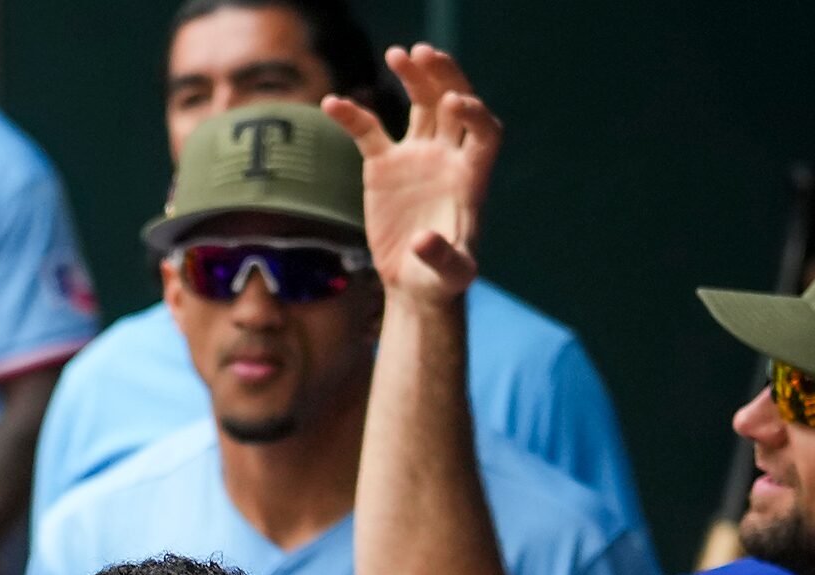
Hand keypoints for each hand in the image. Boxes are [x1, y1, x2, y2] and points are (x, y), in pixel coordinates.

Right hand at [325, 44, 497, 304]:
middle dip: (444, 77)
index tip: (456, 102)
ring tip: (397, 52)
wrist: (415, 282)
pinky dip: (352, 115)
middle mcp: (449, 157)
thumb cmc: (440, 280)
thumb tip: (422, 242)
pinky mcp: (385, 165)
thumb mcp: (449, 275)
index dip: (474, 114)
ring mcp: (417, 156)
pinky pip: (368, 131)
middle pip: (454, 104)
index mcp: (472, 177)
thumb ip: (442, 258)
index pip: (484, 131)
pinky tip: (330, 102)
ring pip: (421, 104)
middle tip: (425, 54)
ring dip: (413, 76)